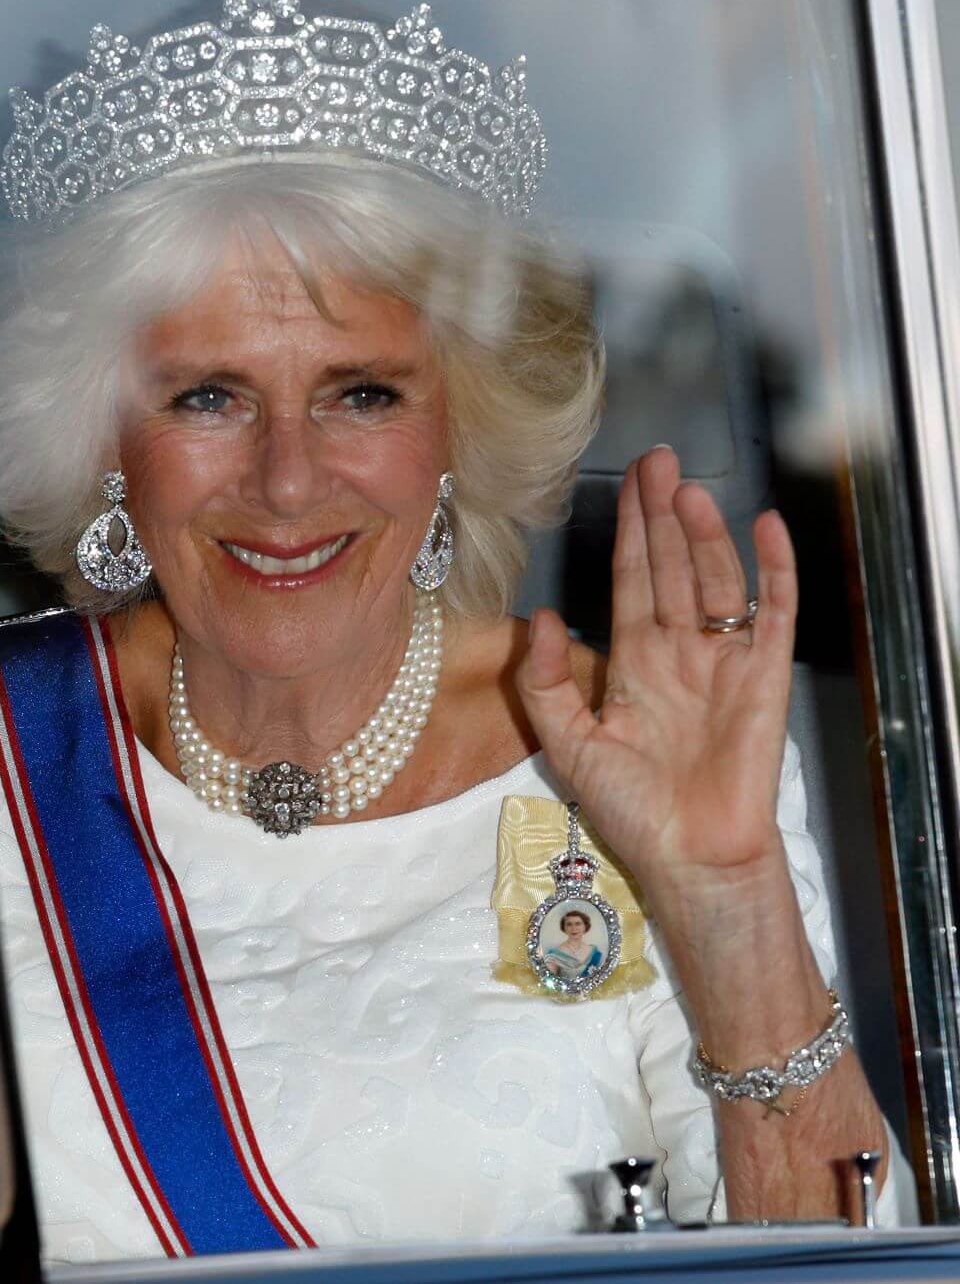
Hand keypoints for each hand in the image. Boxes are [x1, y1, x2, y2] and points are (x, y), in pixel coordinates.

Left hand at [516, 446, 797, 897]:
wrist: (690, 857)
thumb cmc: (631, 809)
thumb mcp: (570, 742)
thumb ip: (547, 681)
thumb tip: (542, 615)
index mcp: (634, 661)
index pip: (633, 579)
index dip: (632, 531)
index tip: (630, 482)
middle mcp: (679, 650)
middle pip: (673, 566)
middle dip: (664, 514)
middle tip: (659, 459)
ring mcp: (724, 659)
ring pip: (716, 580)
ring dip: (704, 534)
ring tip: (688, 490)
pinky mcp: (764, 676)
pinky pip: (774, 613)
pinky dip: (775, 570)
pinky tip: (766, 528)